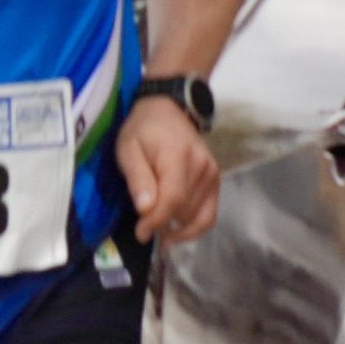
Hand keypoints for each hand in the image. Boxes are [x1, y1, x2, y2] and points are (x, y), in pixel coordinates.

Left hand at [117, 93, 224, 248]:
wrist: (167, 110)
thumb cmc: (142, 130)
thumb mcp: (128, 150)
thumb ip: (138, 179)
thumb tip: (146, 210)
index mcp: (178, 156)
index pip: (173, 198)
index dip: (157, 221)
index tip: (141, 233)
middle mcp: (202, 167)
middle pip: (184, 211)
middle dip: (162, 224)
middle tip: (142, 225)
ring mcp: (212, 174)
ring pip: (195, 216)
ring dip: (176, 226)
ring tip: (156, 224)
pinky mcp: (216, 181)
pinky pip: (210, 215)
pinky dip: (194, 228)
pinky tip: (176, 233)